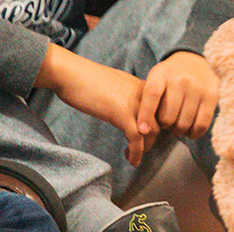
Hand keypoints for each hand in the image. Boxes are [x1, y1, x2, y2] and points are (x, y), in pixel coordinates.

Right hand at [34, 45, 150, 164]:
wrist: (71, 74)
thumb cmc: (88, 80)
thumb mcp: (118, 87)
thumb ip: (129, 97)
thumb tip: (129, 110)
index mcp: (145, 87)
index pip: (162, 111)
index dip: (156, 126)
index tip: (146, 137)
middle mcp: (145, 95)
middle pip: (160, 122)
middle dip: (151, 140)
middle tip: (140, 149)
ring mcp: (135, 104)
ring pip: (151, 132)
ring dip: (144, 148)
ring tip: (133, 157)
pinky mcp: (122, 113)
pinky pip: (136, 137)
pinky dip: (136, 152)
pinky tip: (132, 160)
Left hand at [139, 52, 219, 144]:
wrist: (194, 61)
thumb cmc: (168, 79)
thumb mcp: (154, 80)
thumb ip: (147, 101)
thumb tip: (144, 131)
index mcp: (161, 74)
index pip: (152, 95)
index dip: (146, 115)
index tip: (143, 130)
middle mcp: (181, 80)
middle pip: (168, 116)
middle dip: (164, 126)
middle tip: (165, 124)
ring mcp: (198, 88)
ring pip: (184, 123)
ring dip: (178, 130)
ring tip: (177, 126)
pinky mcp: (212, 96)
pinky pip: (202, 124)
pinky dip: (194, 133)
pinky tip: (190, 131)